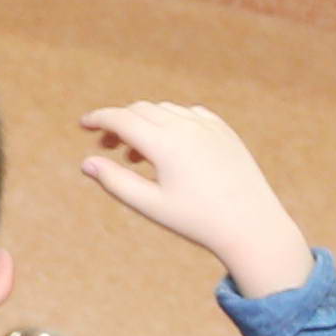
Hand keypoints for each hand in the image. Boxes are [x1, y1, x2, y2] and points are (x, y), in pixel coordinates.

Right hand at [75, 102, 318, 298]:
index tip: (83, 124)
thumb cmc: (197, 220)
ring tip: (137, 155)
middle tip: (107, 146)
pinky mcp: (225, 132)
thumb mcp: (150, 205)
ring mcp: (209, 126)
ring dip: (144, 123)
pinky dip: (171, 121)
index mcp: (166, 144)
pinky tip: (169, 145)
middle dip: (119, 122)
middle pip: (140, 110)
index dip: (98, 119)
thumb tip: (87, 163)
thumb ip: (115, 182)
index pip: (121, 119)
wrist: (252, 226)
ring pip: (165, 110)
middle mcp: (187, 127)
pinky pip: (190, 114)